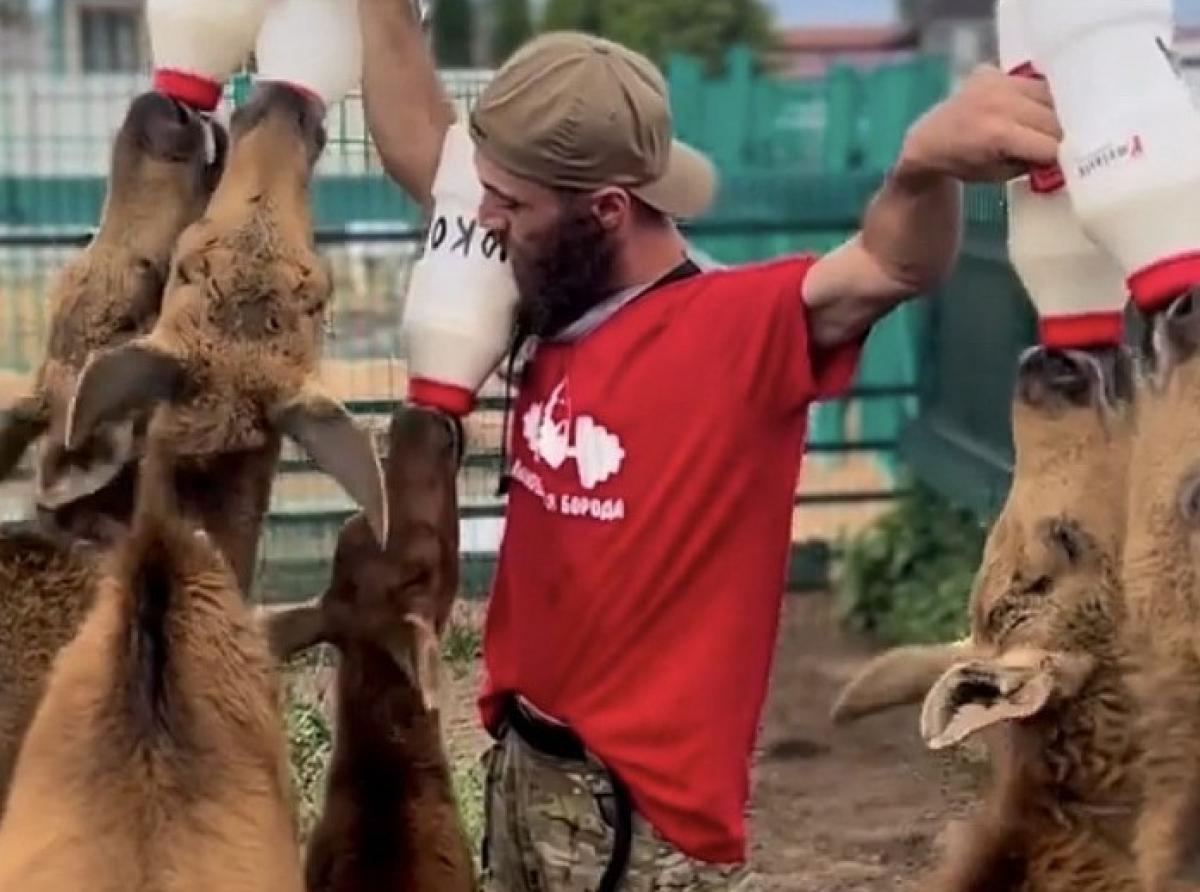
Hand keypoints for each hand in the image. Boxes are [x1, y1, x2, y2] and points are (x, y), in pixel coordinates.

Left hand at [897, 64, 1062, 182]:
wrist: (927, 140)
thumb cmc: (961, 164)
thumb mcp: (998, 174)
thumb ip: (1030, 163)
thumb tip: (1061, 155)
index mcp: (998, 134)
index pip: (1050, 144)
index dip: (1053, 156)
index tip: (1051, 161)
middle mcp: (1000, 102)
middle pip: (1053, 118)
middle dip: (1053, 135)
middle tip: (1044, 145)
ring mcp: (996, 82)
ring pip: (1048, 95)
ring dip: (1048, 112)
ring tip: (1035, 125)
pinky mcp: (992, 71)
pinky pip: (1030, 80)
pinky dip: (1033, 96)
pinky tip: (1021, 108)